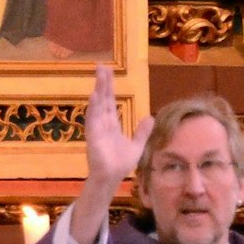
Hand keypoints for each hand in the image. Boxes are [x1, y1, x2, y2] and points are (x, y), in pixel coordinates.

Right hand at [84, 65, 152, 188]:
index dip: (109, 87)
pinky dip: (93, 107)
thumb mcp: (137, 146)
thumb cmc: (120, 163)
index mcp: (111, 123)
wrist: (112, 178)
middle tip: (101, 65)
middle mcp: (103, 123)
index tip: (108, 72)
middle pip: (103, 98)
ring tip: (99, 74)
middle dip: (103, 82)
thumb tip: (150, 117)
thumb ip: (142, 132)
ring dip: (98, 89)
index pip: (110, 101)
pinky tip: (94, 95)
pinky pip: (93, 119)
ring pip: (98, 104)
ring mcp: (97, 128)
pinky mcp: (93, 136)